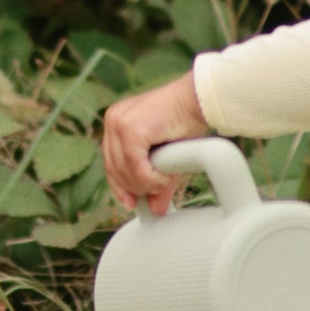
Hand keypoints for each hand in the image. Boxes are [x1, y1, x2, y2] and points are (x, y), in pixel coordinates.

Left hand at [101, 71, 206, 216]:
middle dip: (134, 188)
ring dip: (144, 184)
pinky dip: (150, 178)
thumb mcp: (166, 156)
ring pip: (124, 171)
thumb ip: (155, 180)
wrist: (199, 100)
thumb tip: (155, 210)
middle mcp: (113, 120)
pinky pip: (135, 167)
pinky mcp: (130, 129)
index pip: (110, 162)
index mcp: (117, 122)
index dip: (119, 187)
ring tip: (163, 183)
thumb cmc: (186, 121)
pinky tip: (163, 177)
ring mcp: (119, 123)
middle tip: (153, 196)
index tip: (131, 203)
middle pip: (114, 169)